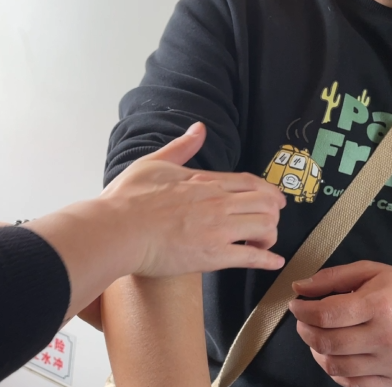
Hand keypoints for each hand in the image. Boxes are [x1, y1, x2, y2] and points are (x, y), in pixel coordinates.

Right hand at [100, 122, 286, 276]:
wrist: (116, 230)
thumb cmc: (128, 199)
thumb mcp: (153, 163)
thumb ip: (180, 147)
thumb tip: (198, 129)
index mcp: (204, 181)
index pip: (250, 183)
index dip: (268, 192)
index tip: (275, 200)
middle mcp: (217, 202)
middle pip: (265, 203)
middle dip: (272, 214)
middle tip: (267, 224)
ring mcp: (217, 228)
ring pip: (265, 226)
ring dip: (270, 235)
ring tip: (261, 244)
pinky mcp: (212, 255)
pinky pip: (252, 257)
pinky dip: (267, 260)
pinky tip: (273, 262)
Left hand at [289, 261, 391, 386]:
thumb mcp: (372, 271)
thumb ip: (332, 277)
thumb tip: (299, 287)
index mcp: (379, 305)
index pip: (325, 315)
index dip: (302, 311)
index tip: (296, 305)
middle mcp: (385, 337)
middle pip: (326, 343)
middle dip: (304, 330)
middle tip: (304, 321)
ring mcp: (391, 363)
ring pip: (335, 367)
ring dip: (316, 351)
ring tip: (317, 336)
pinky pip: (352, 383)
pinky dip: (335, 370)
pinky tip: (335, 354)